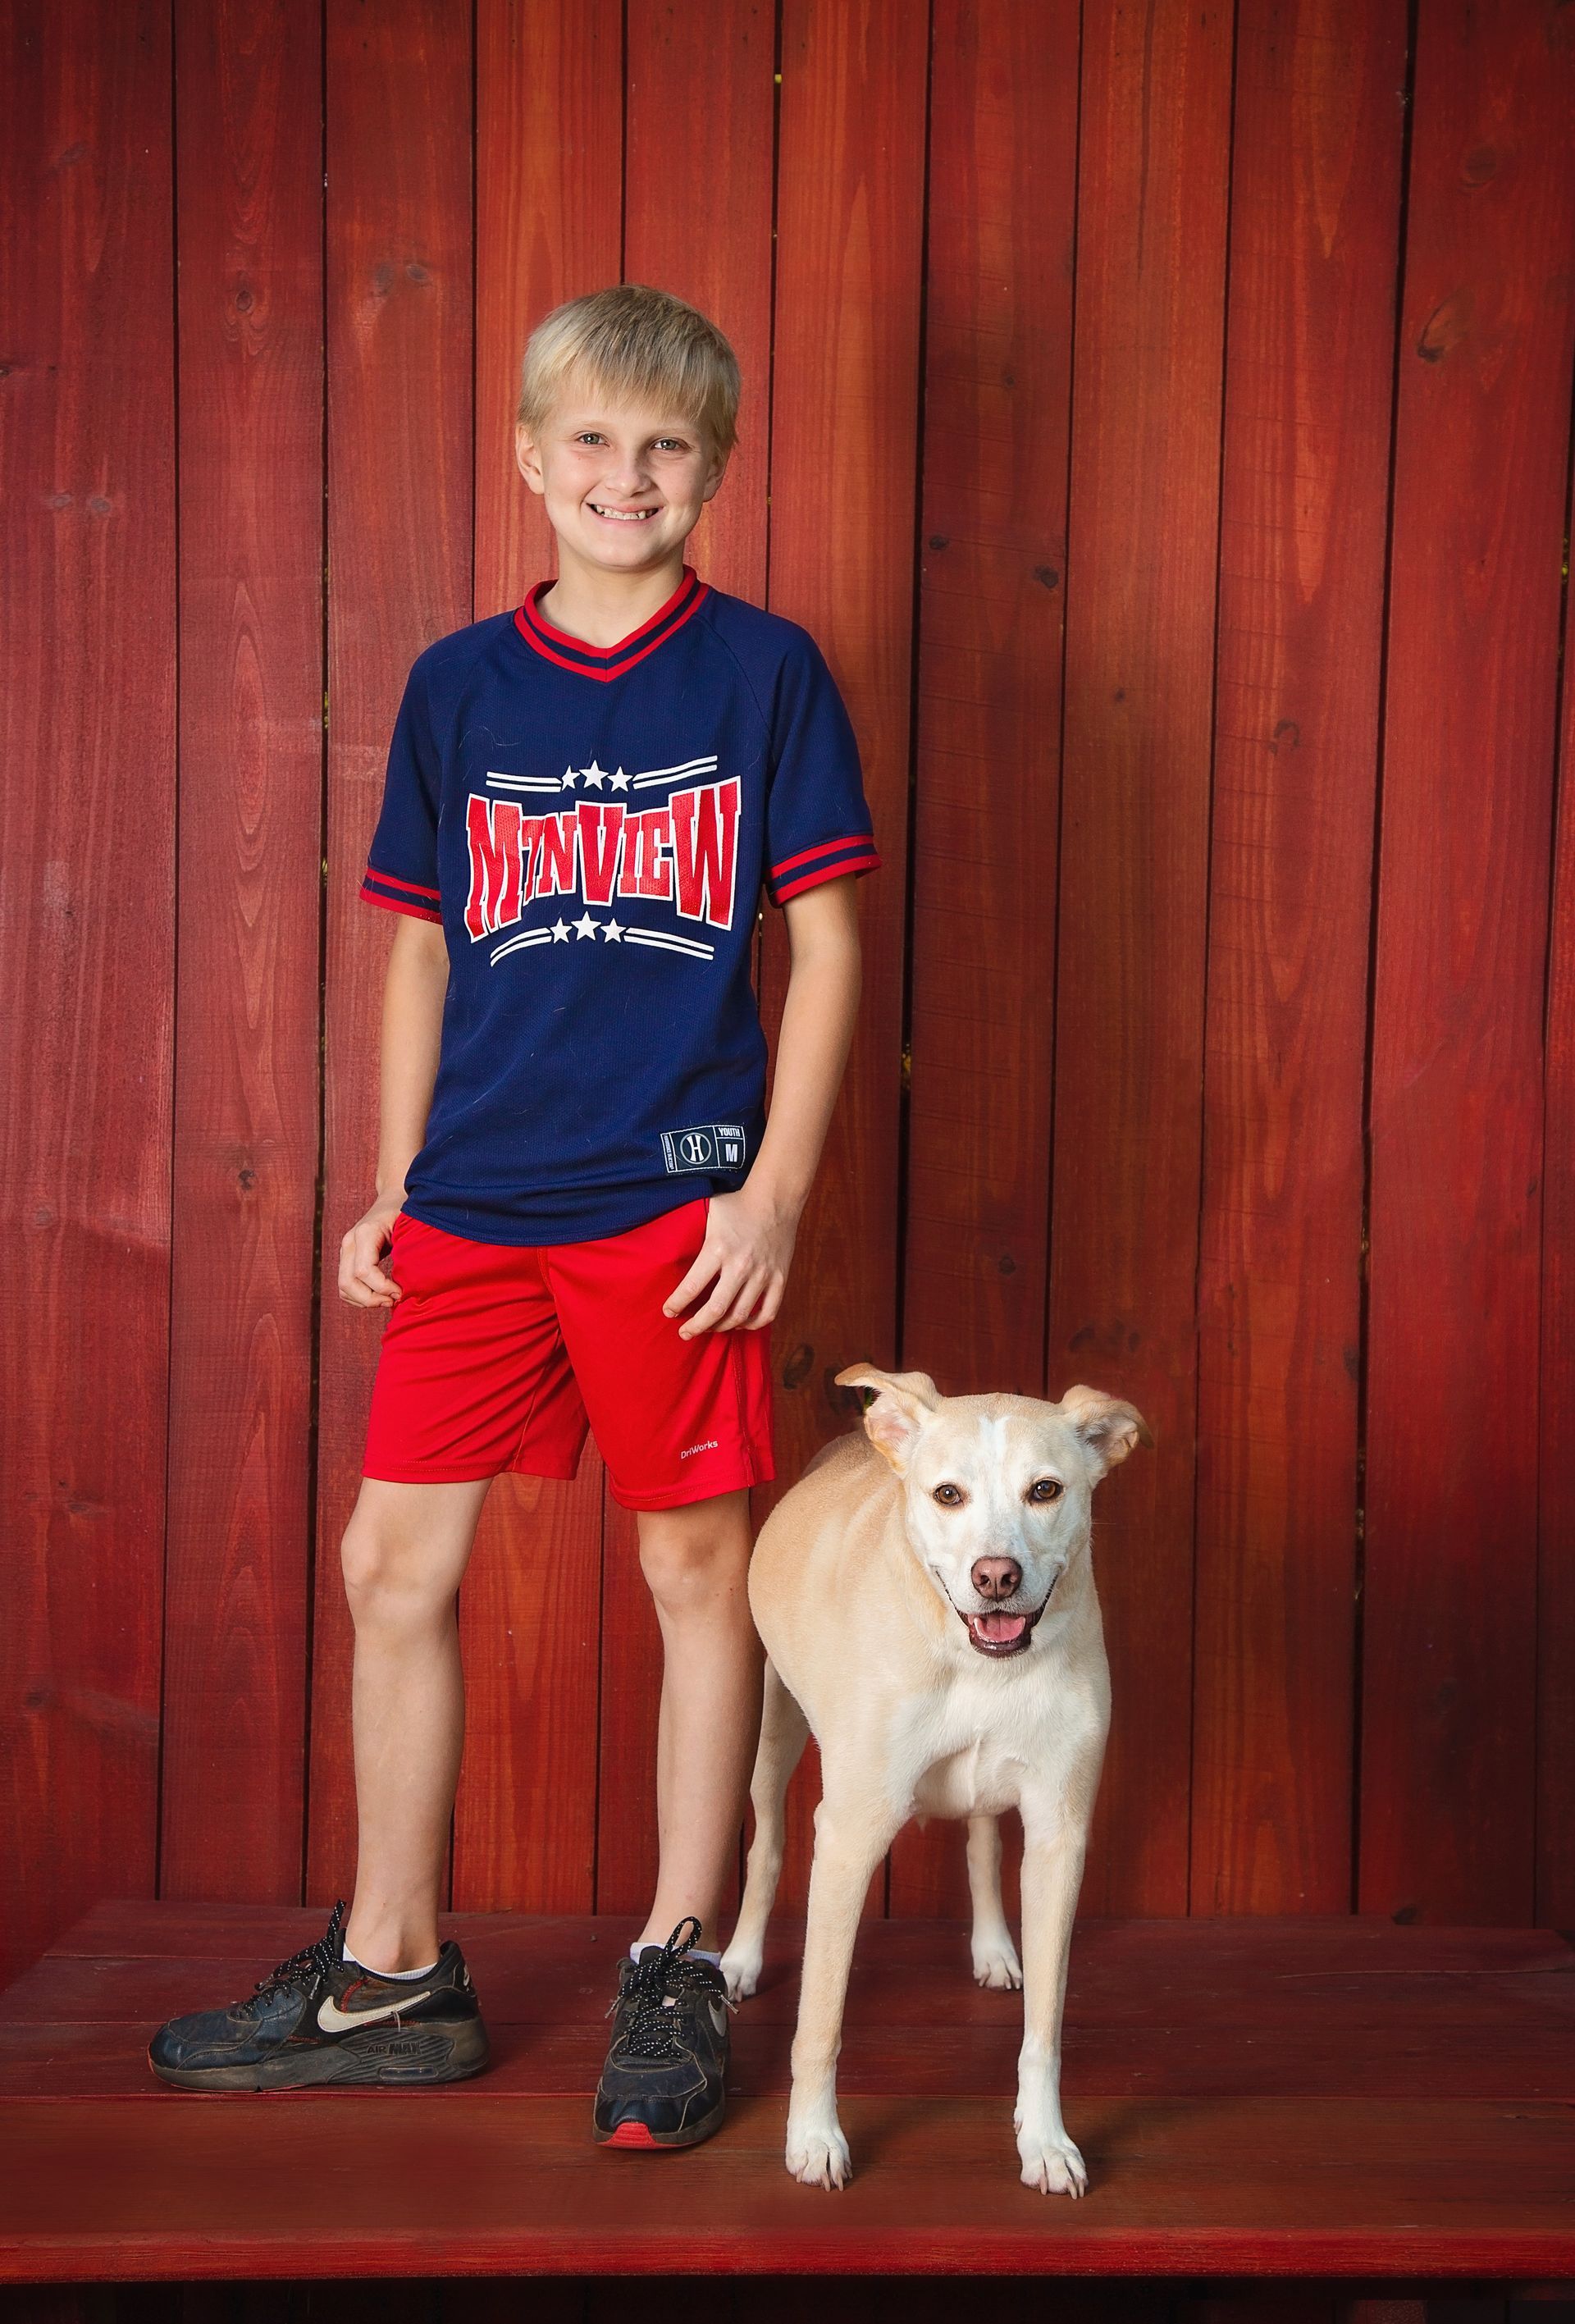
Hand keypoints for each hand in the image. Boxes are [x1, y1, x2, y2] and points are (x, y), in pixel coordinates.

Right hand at [338, 1197, 404, 1308]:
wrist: (393, 1197)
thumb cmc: (406, 1210)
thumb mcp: (410, 1224)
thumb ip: (410, 1248)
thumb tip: (416, 1279)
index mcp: (365, 1232)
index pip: (364, 1271)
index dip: (382, 1288)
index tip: (401, 1292)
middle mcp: (350, 1242)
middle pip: (348, 1283)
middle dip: (371, 1299)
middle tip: (394, 1301)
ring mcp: (345, 1250)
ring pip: (343, 1287)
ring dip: (365, 1301)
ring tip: (389, 1300)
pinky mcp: (347, 1258)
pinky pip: (345, 1287)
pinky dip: (360, 1298)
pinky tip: (380, 1296)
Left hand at [663, 1186, 798, 1338]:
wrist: (775, 1198)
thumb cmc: (737, 1205)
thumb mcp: (707, 1214)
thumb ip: (692, 1236)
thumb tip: (667, 1252)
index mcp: (717, 1249)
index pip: (691, 1287)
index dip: (676, 1304)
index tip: (668, 1311)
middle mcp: (740, 1266)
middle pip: (715, 1310)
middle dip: (696, 1326)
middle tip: (684, 1333)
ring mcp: (763, 1274)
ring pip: (740, 1316)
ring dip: (721, 1328)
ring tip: (708, 1328)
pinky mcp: (780, 1278)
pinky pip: (767, 1313)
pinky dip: (752, 1324)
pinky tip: (739, 1324)